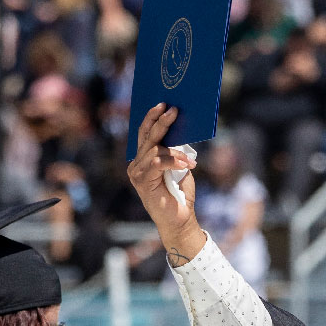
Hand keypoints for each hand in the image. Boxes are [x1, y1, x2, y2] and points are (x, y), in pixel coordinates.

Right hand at [126, 103, 204, 256]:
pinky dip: (174, 161)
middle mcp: (136, 164)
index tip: (163, 104)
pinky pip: (157, 163)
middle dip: (160, 122)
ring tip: (189, 158)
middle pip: (146, 137)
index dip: (151, 117)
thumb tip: (181, 132)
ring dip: (174, 150)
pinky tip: (188, 165)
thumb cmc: (180, 195)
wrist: (180, 221)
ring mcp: (137, 173)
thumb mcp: (180, 168)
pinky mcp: (142, 183)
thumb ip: (176, 151)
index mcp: (143, 159)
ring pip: (153, 150)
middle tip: (173, 110)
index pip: (144, 133)